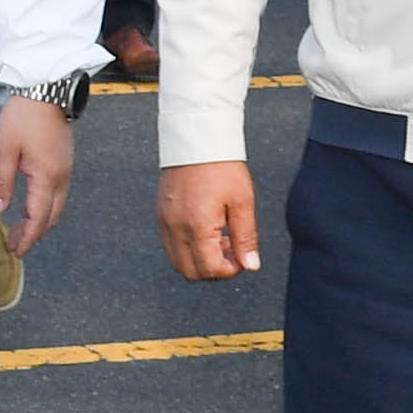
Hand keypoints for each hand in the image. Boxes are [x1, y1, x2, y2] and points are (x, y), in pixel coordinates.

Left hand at [0, 92, 75, 254]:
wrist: (47, 89)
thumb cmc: (25, 116)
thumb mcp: (4, 149)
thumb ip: (2, 181)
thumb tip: (0, 208)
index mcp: (47, 177)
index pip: (38, 218)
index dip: (28, 238)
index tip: (16, 250)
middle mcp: (62, 177)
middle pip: (51, 217)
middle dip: (34, 234)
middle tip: (15, 244)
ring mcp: (66, 169)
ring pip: (57, 206)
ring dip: (40, 221)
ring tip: (21, 229)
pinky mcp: (65, 162)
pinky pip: (59, 193)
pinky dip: (46, 207)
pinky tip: (32, 206)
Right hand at [156, 160, 259, 279]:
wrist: (197, 139)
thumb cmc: (222, 167)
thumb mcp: (242, 201)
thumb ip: (246, 238)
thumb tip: (251, 265)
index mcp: (196, 225)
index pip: (210, 269)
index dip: (230, 271)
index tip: (243, 259)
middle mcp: (174, 227)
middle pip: (190, 272)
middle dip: (214, 270)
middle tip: (233, 252)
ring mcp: (164, 222)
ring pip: (178, 262)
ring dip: (200, 260)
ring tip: (221, 239)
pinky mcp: (160, 215)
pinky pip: (171, 246)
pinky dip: (189, 248)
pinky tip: (207, 231)